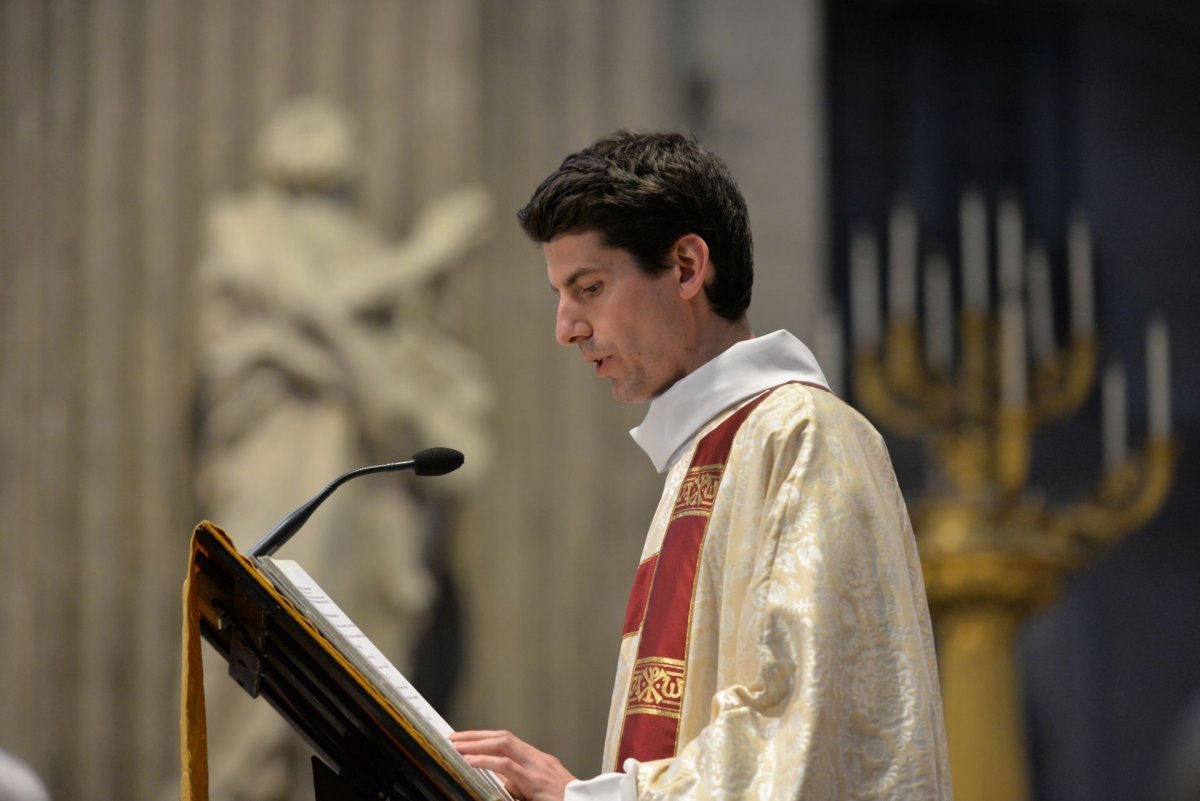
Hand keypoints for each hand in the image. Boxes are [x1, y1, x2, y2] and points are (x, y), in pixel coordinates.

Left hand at [450, 729, 575, 800]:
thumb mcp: (539, 790)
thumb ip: (519, 782)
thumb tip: (499, 778)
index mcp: (538, 760)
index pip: (508, 741)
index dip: (485, 738)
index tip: (466, 739)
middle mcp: (538, 759)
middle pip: (503, 737)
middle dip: (477, 736)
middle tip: (454, 738)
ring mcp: (537, 767)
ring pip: (504, 744)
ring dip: (478, 744)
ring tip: (458, 747)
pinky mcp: (534, 781)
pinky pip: (507, 766)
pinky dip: (486, 761)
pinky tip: (471, 761)